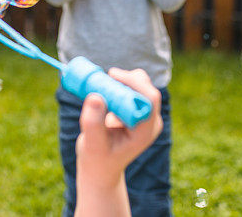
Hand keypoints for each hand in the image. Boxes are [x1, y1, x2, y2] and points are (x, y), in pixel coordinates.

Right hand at [75, 68, 162, 190]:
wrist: (100, 165)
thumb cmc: (97, 158)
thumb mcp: (92, 143)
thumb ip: (93, 122)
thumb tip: (96, 96)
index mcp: (146, 131)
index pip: (150, 99)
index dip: (134, 83)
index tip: (112, 75)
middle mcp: (150, 121)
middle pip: (146, 87)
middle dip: (125, 78)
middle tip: (103, 78)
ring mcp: (144, 114)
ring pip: (139, 83)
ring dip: (120, 80)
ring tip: (100, 89)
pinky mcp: (135, 108)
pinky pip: (130, 86)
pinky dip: (116, 83)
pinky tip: (102, 93)